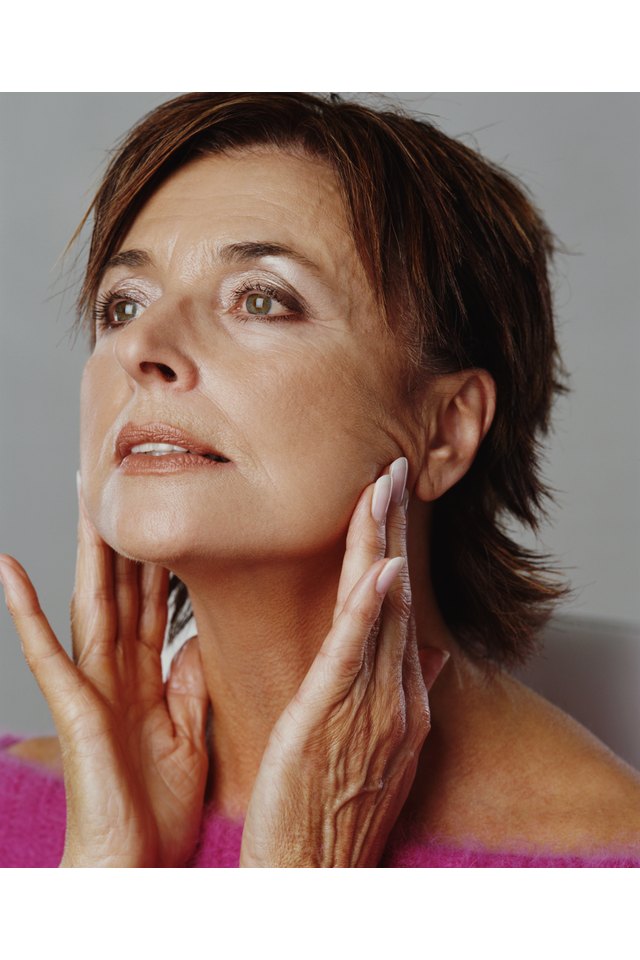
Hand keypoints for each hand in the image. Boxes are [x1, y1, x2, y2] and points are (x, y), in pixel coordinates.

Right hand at [0, 476, 209, 866]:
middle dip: (125, 536)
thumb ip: (190, 684)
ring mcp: (92, 685)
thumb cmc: (156, 809)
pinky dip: (26, 611)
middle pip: (123, 588)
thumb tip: (196, 637)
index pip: (156, 601)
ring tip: (82, 498)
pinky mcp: (74, 706)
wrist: (135, 866)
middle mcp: (117, 671)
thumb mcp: (190, 735)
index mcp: (147, 677)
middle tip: (125, 479)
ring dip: (86, 552)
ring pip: (90, 603)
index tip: (174, 509)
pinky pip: (46, 652)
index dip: (162, 556)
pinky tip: (9, 570)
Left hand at [239, 458, 448, 866]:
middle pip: (393, 596)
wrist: (310, 877)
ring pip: (377, 609)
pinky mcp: (329, 720)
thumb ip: (398, 692)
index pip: (396, 610)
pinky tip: (379, 568)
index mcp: (398, 700)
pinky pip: (352, 655)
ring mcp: (368, 708)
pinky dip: (367, 608)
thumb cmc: (330, 813)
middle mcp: (393, 696)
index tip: (388, 504)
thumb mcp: (378, 749)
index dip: (394, 551)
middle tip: (392, 469)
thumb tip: (424, 651)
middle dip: (393, 529)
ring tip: (383, 487)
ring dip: (381, 544)